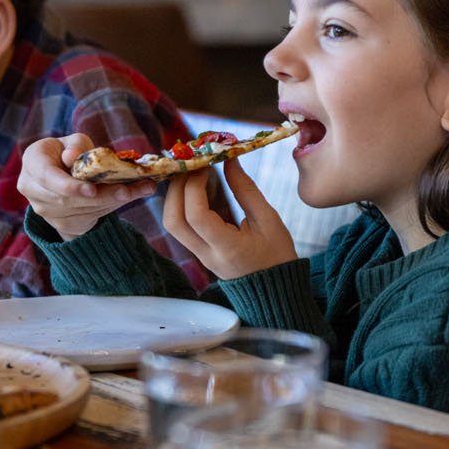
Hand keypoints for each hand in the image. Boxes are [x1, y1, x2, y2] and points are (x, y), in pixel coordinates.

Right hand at [11, 135, 154, 239]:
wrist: (64, 177)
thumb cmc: (70, 153)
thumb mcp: (75, 142)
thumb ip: (77, 146)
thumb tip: (74, 157)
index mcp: (33, 161)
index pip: (46, 176)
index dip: (68, 185)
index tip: (91, 190)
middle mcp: (32, 188)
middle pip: (67, 199)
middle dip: (100, 195)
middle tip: (127, 190)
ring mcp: (44, 209)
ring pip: (81, 210)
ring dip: (111, 201)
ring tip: (139, 190)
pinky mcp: (60, 223)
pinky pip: (88, 218)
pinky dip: (110, 207)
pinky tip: (128, 196)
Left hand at [161, 157, 295, 279]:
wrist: (275, 289)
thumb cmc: (277, 254)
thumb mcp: (268, 219)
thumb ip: (245, 190)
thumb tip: (228, 160)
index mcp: (227, 248)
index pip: (196, 216)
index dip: (194, 186)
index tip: (205, 165)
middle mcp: (206, 254)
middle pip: (173, 221)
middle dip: (176, 188)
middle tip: (192, 166)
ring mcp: (198, 256)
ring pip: (171, 224)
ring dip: (175, 196)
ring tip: (192, 174)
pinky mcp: (196, 252)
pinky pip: (179, 226)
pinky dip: (180, 204)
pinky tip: (194, 188)